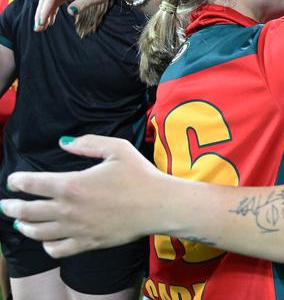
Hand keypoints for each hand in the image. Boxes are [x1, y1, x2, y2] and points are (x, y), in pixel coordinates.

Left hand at [0, 135, 165, 257]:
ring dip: (24, 227)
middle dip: (13, 206)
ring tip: (20, 223)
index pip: (32, 184)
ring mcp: (77, 229)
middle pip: (28, 211)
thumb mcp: (117, 148)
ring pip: (38, 233)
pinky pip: (56, 250)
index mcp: (72, 184)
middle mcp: (69, 209)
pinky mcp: (88, 243)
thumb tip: (63, 142)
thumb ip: (87, 143)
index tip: (14, 180)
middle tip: (7, 204)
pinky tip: (47, 239)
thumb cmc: (140, 174)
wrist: (159, 205)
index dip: (18, 181)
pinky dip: (46, 245)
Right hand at [34, 0, 130, 31]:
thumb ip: (83, 4)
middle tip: (38, 29)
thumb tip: (70, 13)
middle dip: (41, 13)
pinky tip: (51, 21)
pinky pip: (58, 1)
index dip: (44, 10)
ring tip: (42, 27)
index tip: (41, 23)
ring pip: (51, 0)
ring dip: (45, 13)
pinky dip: (53, 11)